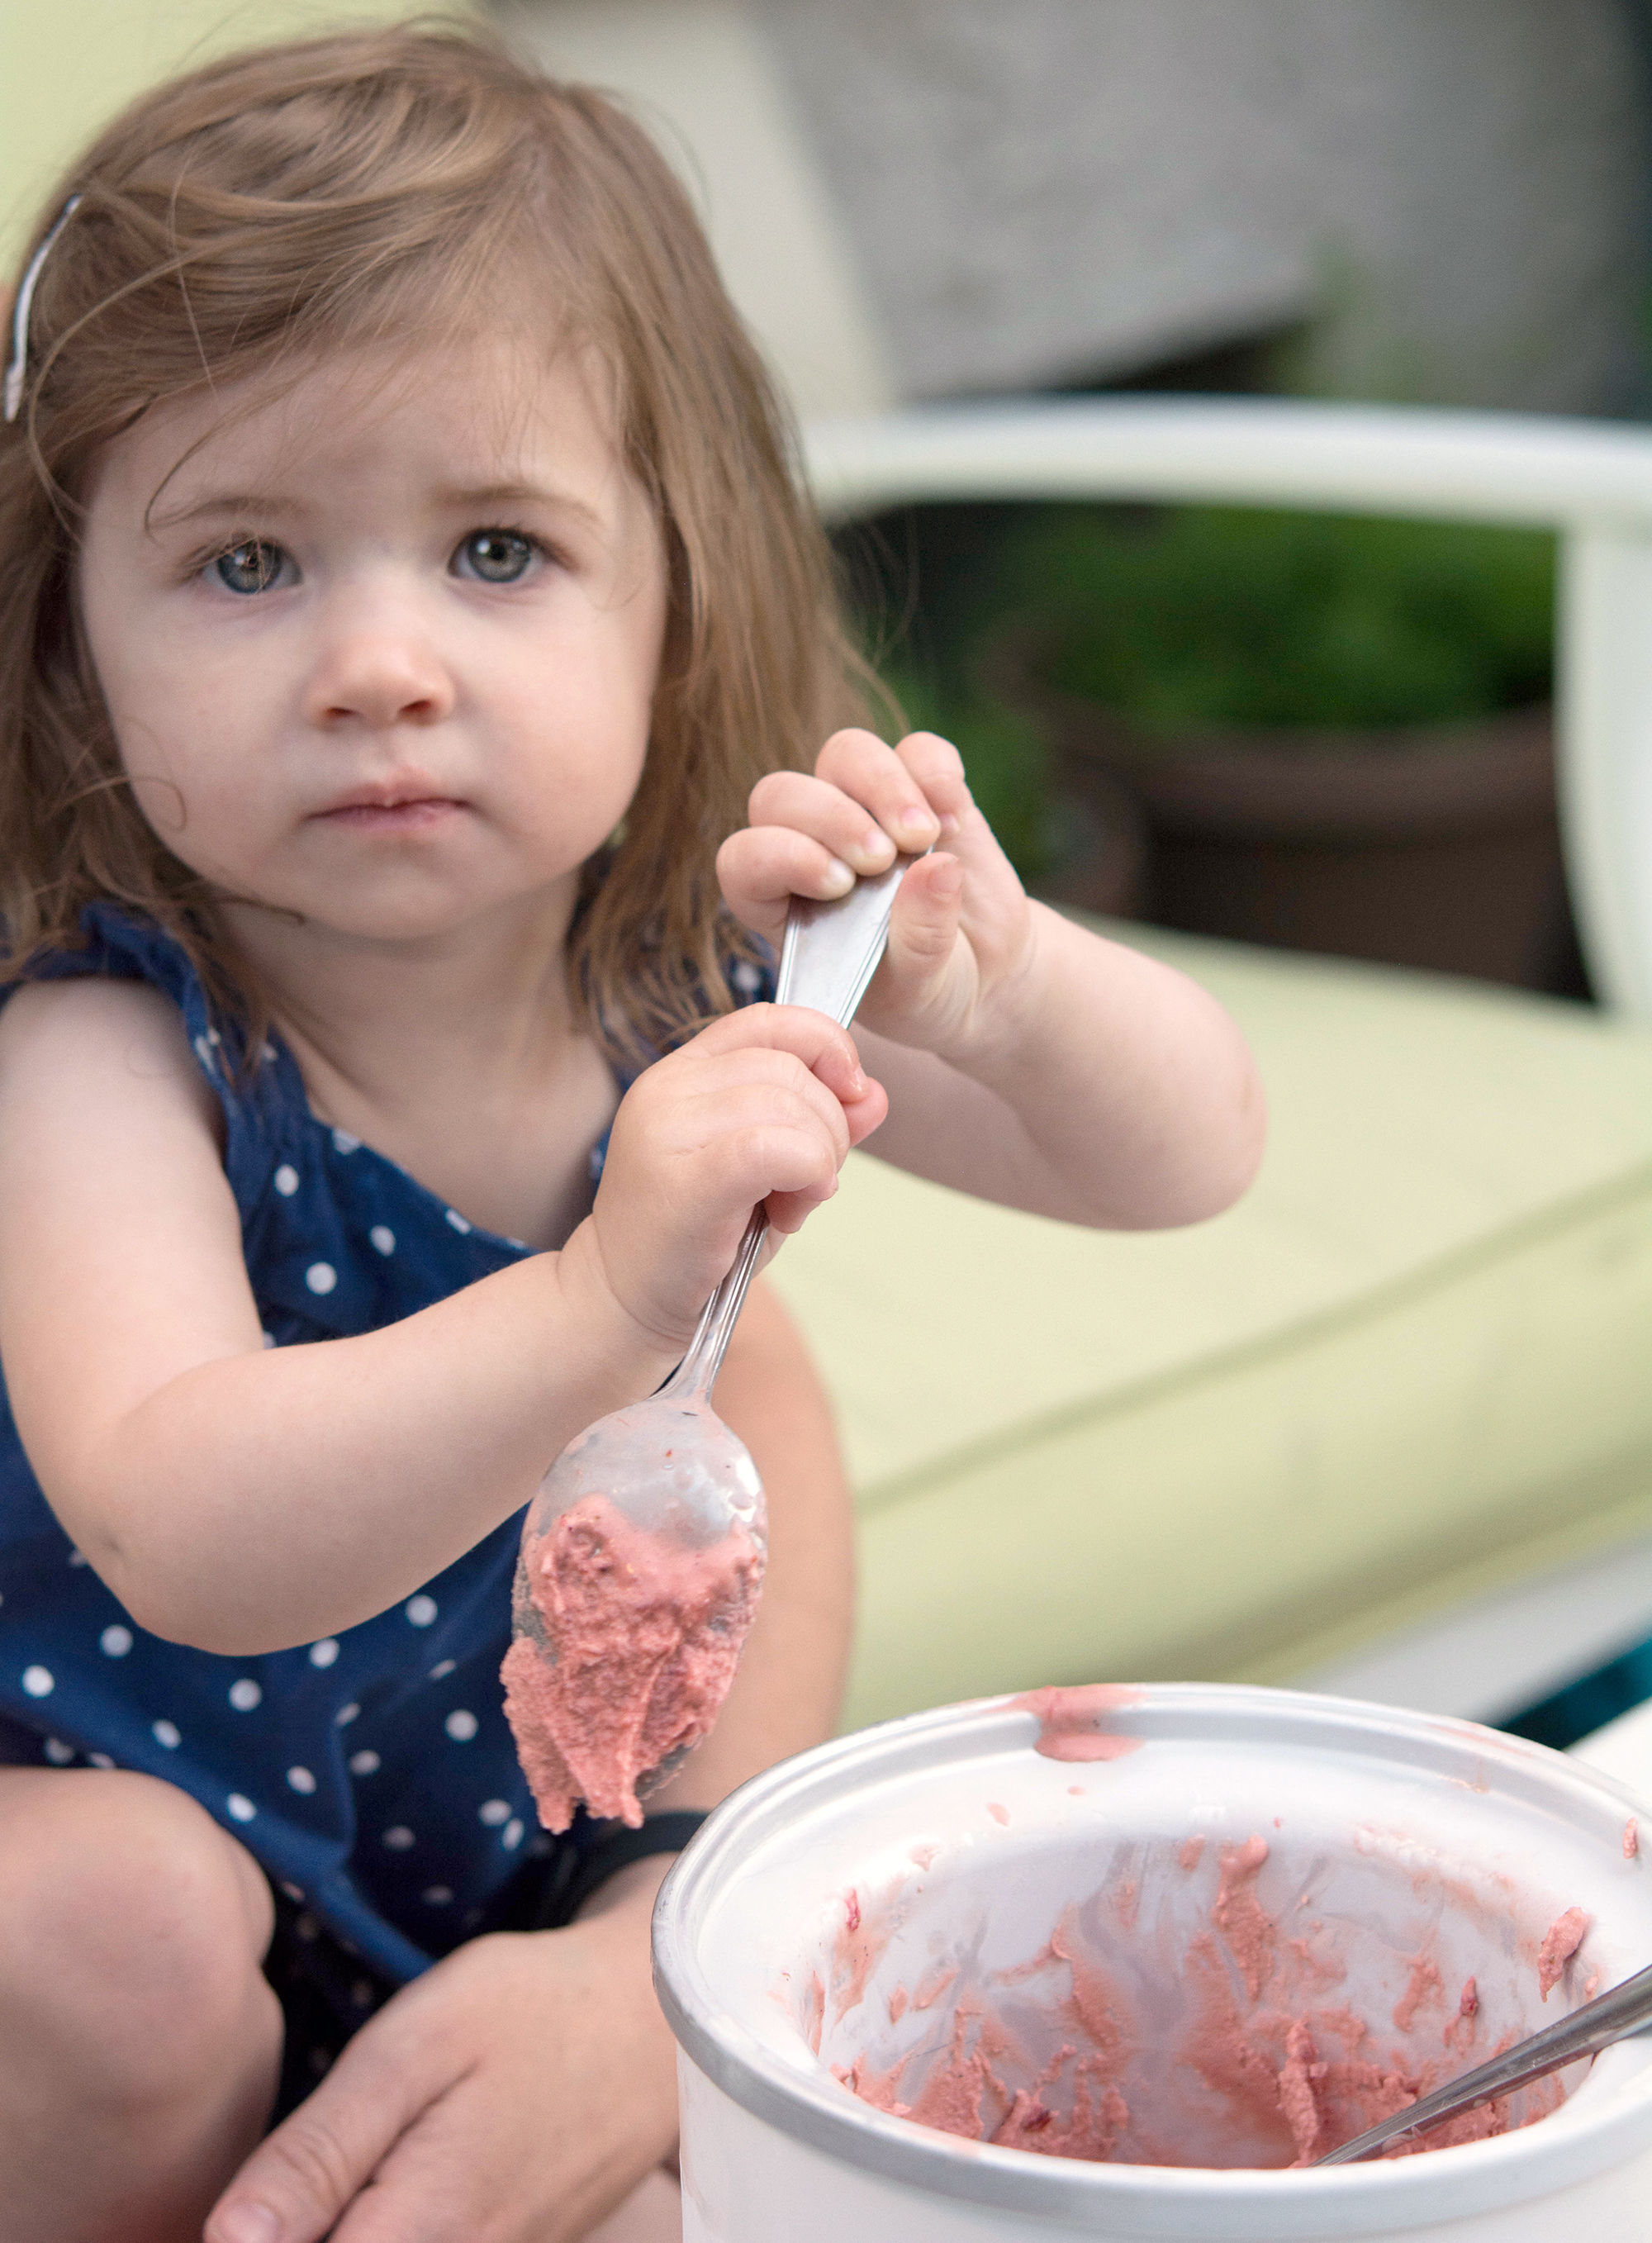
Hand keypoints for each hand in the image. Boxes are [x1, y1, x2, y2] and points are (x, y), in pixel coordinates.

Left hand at [204, 1883, 677, 2242]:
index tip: (262, 2193)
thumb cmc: (530, 2011)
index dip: (254, 2235)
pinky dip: (390, 2221)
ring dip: (343, 2219)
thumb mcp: (413, 2046)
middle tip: (297, 2169)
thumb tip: (225, 2239)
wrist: (654, 2019)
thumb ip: (319, 2150)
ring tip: (341, 2167)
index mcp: (420, 2232)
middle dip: (299, 2226)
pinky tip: (388, 2175)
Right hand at [578, 1003, 886, 1349]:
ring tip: (790, 1205)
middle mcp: (668, 1087)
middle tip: (808, 1183)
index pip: (769, 1020)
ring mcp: (668, 1128)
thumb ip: (816, 1125)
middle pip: (791, 1069)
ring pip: (790, 1107)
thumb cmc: (695, 1238)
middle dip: (829, 1126)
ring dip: (819, 1159)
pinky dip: (807, 1175)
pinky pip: (778, 1148)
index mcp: (682, 1072)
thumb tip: (875, 1094)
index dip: (827, 1044)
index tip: (852, 1091)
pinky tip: (789, 1211)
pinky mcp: (685, 1178)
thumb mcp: (766, 1170)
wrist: (623, 1302)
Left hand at [716, 729, 1035, 1066]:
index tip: (838, 884)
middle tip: (883, 860)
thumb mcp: (920, 989)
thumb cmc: (928, 990)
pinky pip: (917, 750)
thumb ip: (921, 938)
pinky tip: (955, 822)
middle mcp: (812, 844)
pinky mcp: (921, 788)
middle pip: (784, 793)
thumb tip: (938, 865)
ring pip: (845, 754)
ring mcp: (865, 808)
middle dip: (833, 819)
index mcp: (784, 902)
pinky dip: (936, 773)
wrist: (984, 974)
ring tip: (926, 837)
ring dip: (884, 786)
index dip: (780, 855)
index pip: (744, 858)